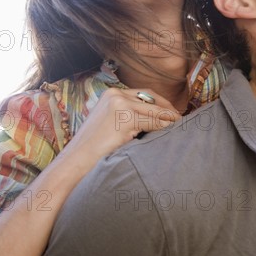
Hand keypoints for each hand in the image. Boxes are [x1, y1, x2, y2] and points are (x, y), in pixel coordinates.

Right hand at [60, 88, 180, 163]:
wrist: (76, 162)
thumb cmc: (93, 148)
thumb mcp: (110, 124)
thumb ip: (128, 115)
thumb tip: (156, 118)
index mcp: (111, 94)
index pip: (143, 94)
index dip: (161, 103)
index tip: (172, 112)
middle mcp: (115, 94)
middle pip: (151, 98)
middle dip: (168, 108)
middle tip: (180, 119)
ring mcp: (120, 104)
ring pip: (155, 110)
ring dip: (169, 118)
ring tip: (179, 126)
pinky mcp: (125, 117)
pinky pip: (153, 121)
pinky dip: (164, 127)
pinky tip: (171, 132)